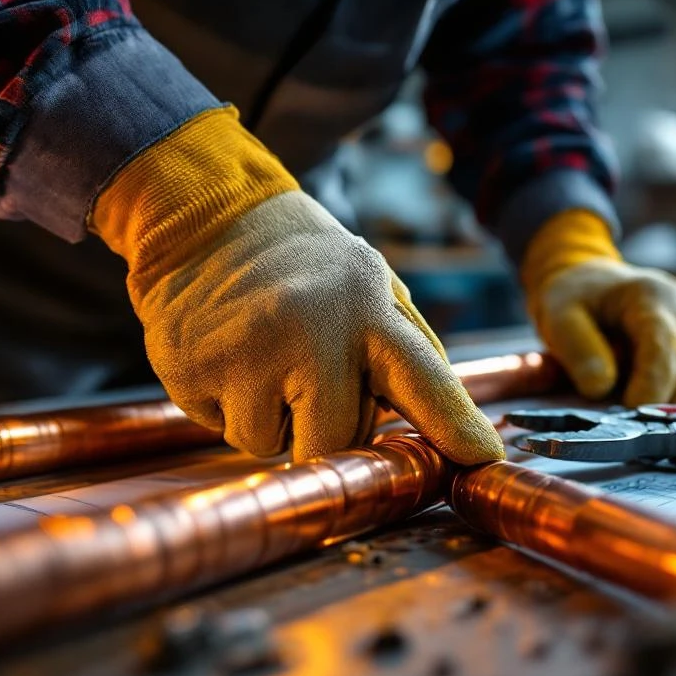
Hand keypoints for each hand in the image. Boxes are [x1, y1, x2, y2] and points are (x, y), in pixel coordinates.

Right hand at [92, 108, 502, 463]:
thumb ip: (402, 348)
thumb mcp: (367, 282)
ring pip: (270, 445)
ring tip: (262, 358)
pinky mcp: (190, 371)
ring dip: (272, 420)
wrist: (202, 219)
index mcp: (364, 305)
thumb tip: (443, 423)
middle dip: (328, 431)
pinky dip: (229, 407)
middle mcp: (307, 329)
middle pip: (335, 442)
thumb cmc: (301, 263)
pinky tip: (229, 357)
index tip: (484, 457)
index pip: (422, 377)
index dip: (454, 424)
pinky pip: (223, 430)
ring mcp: (244, 353)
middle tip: (310, 384)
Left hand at [522, 211, 675, 404]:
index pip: (662, 341)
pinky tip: (650, 403)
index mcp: (649, 296)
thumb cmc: (576, 301)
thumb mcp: (560, 316)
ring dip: (673, 404)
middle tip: (628, 422)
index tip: (632, 408)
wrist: (592, 287)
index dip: (652, 379)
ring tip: (634, 414)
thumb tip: (600, 388)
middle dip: (663, 400)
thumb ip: (577, 350)